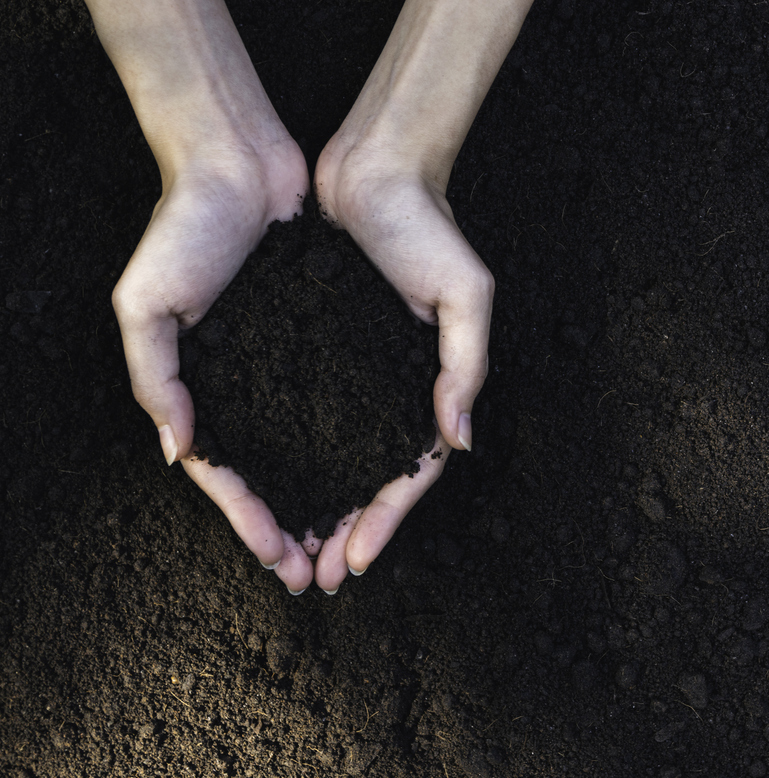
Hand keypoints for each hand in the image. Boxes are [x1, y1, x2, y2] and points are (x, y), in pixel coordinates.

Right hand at [112, 145, 309, 584]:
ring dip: (326, 502)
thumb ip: (155, 379)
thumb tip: (180, 454)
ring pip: (310, 452)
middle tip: (319, 576)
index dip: (250, 521)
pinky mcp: (325, 339)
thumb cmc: (183, 229)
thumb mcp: (146, 305)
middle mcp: (246, 385)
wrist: (238, 161)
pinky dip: (351, 444)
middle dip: (294, 529)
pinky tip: (371, 476)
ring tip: (347, 546)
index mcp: (200, 388)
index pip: (227, 476)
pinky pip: (340, 404)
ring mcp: (285, 365)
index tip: (280, 561)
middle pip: (274, 476)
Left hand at [307, 137, 491, 593]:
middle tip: (315, 578)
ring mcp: (351, 377)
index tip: (355, 560)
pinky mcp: (314, 353)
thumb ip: (465, 366)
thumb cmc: (430, 228)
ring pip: (332, 462)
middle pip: (368, 481)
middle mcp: (390, 390)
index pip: (411, 473)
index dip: (385, 521)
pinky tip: (266, 490)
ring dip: (314, 511)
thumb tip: (459, 440)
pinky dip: (287, 460)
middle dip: (345, 534)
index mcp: (429, 387)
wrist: (374, 171)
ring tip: (288, 555)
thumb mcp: (466, 294)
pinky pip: (300, 418)